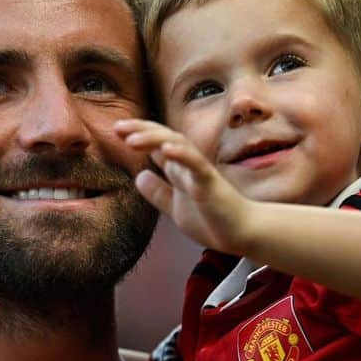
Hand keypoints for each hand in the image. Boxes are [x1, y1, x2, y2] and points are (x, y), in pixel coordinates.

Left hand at [115, 119, 254, 253]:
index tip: (117, 129)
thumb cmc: (214, 220)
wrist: (243, 234)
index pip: (157, 143)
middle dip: (140, 129)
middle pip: (164, 137)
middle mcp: (188, 165)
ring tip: (132, 139)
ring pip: (178, 145)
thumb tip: (139, 177)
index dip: (138, 133)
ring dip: (154, 139)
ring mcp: (200, 171)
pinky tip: (166, 149)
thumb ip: (159, 193)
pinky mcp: (211, 182)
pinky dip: (181, 154)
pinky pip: (196, 164)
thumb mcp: (176, 208)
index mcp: (179, 169)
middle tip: (117, 126)